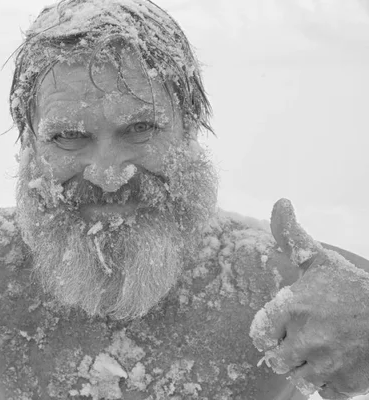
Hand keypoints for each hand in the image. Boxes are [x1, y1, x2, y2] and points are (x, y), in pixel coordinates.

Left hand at [250, 199, 368, 398]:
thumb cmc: (351, 288)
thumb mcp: (319, 261)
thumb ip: (291, 238)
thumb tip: (280, 201)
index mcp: (292, 306)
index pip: (259, 336)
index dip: (271, 332)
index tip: (286, 326)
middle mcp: (306, 336)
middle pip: (276, 361)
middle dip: (288, 352)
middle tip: (308, 338)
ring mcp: (328, 363)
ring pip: (297, 379)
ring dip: (307, 368)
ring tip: (323, 350)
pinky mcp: (346, 384)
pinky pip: (322, 392)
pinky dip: (328, 383)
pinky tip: (339, 364)